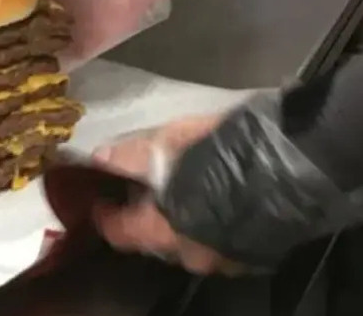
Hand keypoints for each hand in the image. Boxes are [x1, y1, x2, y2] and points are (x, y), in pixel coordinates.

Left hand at [91, 115, 245, 274]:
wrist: (298, 157)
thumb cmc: (224, 149)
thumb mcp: (170, 142)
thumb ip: (131, 155)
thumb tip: (100, 158)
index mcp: (165, 230)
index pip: (121, 233)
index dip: (106, 216)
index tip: (100, 202)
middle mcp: (192, 253)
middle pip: (155, 240)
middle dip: (144, 216)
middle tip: (141, 189)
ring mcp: (226, 256)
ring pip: (187, 242)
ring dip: (177, 220)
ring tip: (175, 191)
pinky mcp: (253, 250)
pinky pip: (217, 240)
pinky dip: (205, 223)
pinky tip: (209, 199)